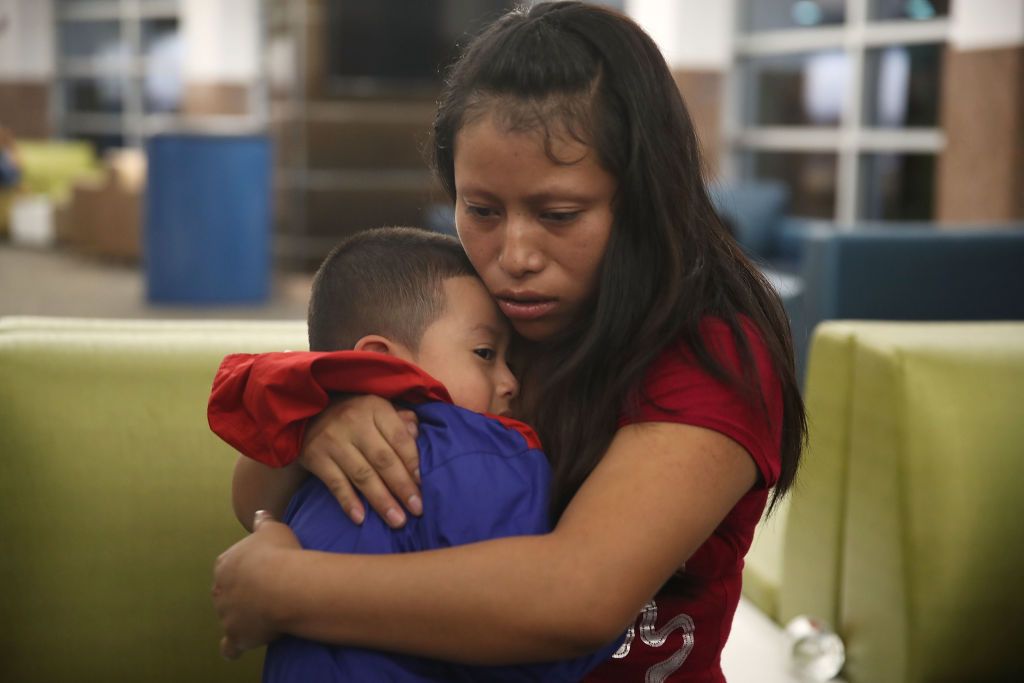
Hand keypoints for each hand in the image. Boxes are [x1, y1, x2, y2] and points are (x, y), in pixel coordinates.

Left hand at [212, 510, 299, 658]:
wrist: (284, 584)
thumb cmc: (279, 554)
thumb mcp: (272, 529)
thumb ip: (263, 522)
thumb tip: (259, 512)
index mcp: (225, 564)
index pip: (229, 568)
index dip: (245, 570)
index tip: (262, 571)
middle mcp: (219, 590)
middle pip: (227, 593)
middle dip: (242, 594)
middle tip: (266, 593)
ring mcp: (225, 614)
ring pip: (229, 617)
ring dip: (241, 617)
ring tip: (262, 616)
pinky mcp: (236, 635)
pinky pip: (230, 646)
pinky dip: (234, 646)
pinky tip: (240, 646)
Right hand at [299, 395, 421, 527]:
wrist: (307, 411)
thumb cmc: (353, 413)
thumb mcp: (377, 408)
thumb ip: (399, 420)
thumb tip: (417, 434)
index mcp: (375, 408)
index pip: (399, 437)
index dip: (413, 462)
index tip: (424, 484)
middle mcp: (354, 423)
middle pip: (383, 459)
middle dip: (402, 487)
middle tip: (417, 509)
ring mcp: (334, 441)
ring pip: (362, 475)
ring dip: (381, 501)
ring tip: (397, 520)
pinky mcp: (316, 457)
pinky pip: (335, 484)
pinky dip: (348, 502)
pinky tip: (361, 519)